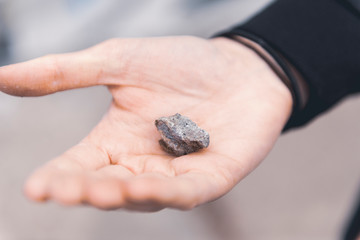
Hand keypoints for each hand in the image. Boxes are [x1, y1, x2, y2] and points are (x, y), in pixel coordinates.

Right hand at [0, 36, 291, 210]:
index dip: (58, 179)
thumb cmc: (182, 63)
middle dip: (86, 191)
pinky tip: (146, 185)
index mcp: (117, 141)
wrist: (239, 66)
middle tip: (63, 190)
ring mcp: (177, 174)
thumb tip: (0, 77)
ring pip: (144, 195)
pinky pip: (188, 193)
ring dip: (123, 194)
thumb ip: (67, 73)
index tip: (34, 188)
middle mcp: (142, 163)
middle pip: (108, 187)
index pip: (80, 166)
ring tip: (103, 190)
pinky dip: (168, 192)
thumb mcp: (120, 61)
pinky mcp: (212, 177)